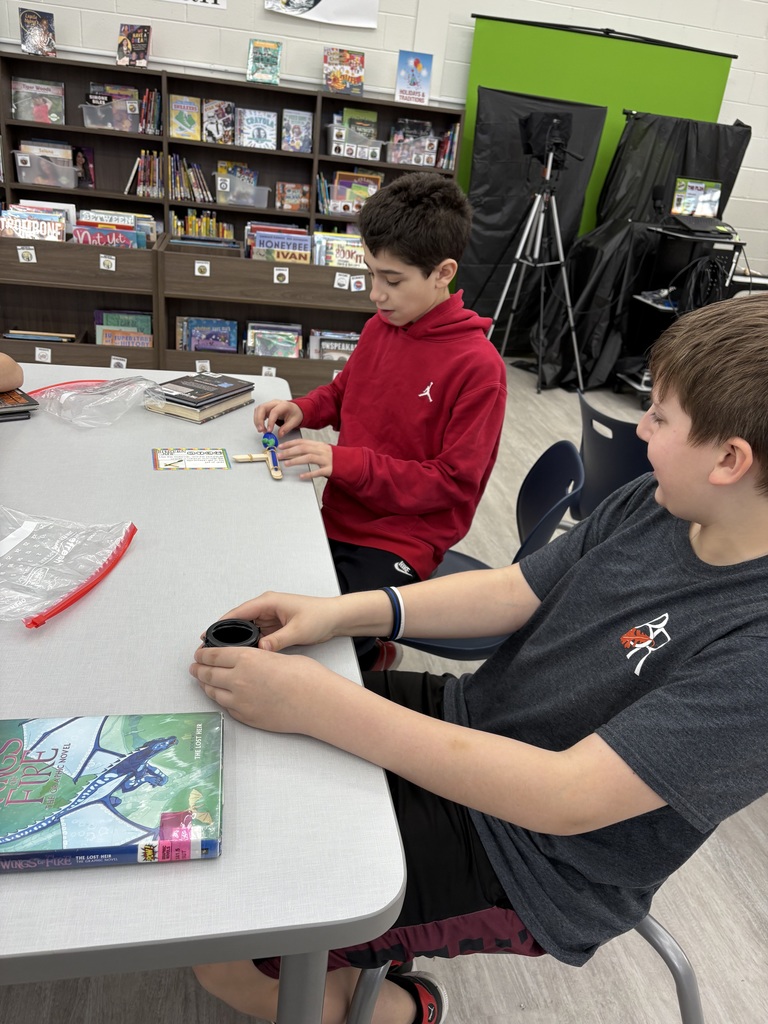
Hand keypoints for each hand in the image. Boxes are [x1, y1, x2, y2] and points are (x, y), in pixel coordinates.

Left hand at [190, 645, 324, 731]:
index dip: (203, 654)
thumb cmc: (305, 677)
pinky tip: (222, 696)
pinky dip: (221, 700)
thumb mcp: (277, 656)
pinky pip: (227, 707)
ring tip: (204, 682)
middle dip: (199, 670)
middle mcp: (238, 680)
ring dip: (206, 686)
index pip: (214, 655)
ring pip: (213, 692)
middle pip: (208, 674)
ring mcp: (240, 702)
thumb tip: (249, 661)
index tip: (199, 654)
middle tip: (195, 667)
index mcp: (246, 658)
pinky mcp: (246, 717)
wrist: (316, 703)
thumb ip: (257, 658)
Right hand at [214, 591, 342, 651]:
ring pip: (247, 630)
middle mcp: (266, 607)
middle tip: (212, 649)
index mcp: (268, 602)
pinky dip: (250, 643)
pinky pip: (256, 635)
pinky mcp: (274, 626)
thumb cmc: (320, 616)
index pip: (239, 612)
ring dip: (238, 640)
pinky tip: (244, 654)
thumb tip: (261, 648)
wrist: (335, 618)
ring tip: (225, 655)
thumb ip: (278, 640)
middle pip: (239, 621)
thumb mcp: (298, 630)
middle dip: (226, 634)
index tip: (208, 635)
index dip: (222, 624)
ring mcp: (270, 617)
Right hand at [253, 399, 303, 436]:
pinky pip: (258, 412)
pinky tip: (261, 426)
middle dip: (259, 420)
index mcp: (283, 405)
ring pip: (258, 410)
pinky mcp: (266, 408)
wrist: (294, 410)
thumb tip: (279, 435)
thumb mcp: (294, 422)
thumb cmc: (295, 414)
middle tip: (261, 430)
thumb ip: (286, 428)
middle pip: (262, 408)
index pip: (274, 412)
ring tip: (261, 430)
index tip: (269, 430)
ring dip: (257, 420)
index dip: (270, 421)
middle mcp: (275, 403)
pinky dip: (257, 420)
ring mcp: (269, 405)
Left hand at [277, 438, 332, 479]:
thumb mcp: (322, 450)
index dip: (290, 443)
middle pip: (303, 449)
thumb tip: (293, 451)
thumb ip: (310, 450)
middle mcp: (322, 450)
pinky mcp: (330, 469)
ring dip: (296, 460)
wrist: (349, 463)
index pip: (302, 442)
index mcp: (319, 445)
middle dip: (289, 452)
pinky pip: (318, 471)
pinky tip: (301, 476)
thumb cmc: (333, 458)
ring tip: (286, 464)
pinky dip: (309, 473)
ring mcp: (326, 460)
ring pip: (309, 457)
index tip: (280, 446)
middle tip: (279, 456)